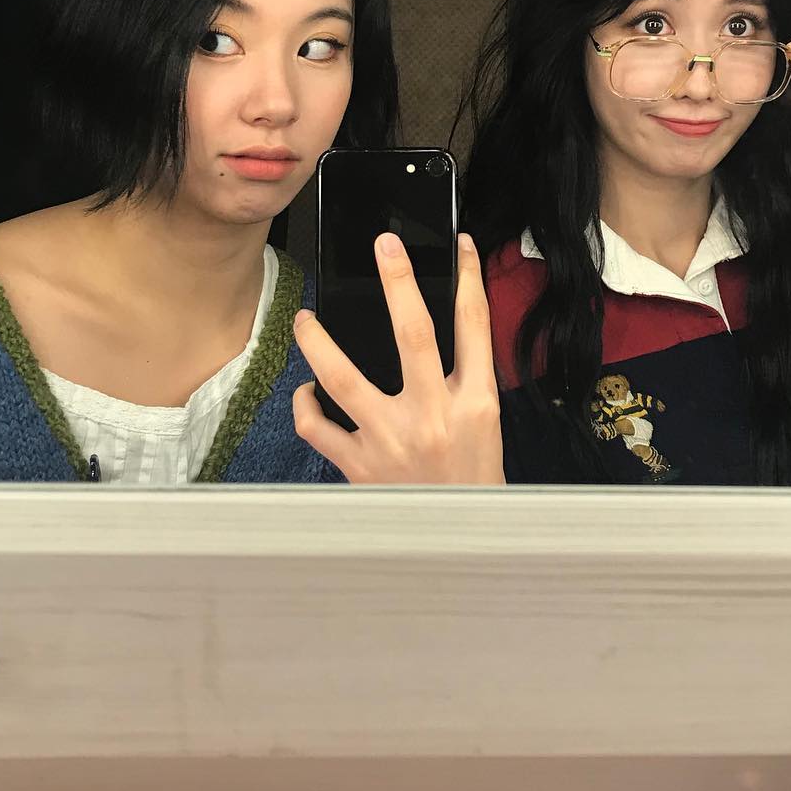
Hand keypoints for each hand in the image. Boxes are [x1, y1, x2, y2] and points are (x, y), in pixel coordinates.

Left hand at [292, 232, 504, 483]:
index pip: (474, 325)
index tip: (460, 246)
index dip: (469, 277)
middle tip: (384, 245)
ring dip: (318, 341)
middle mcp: (432, 417)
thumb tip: (446, 328)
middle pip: (414, 333)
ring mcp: (390, 441)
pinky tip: (305, 391)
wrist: (459, 545)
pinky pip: (316, 427)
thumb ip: (467, 380)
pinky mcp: (358, 466)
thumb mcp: (486, 426)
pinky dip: (304, 405)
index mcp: (475, 404)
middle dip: (398, 281)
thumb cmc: (473, 482)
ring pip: (342, 376)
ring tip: (305, 319)